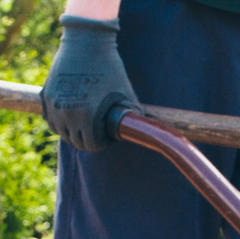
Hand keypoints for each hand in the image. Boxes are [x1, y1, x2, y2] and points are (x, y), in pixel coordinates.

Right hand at [41, 15, 140, 151]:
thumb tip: (144, 135)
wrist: (86, 41)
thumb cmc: (111, 69)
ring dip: (72, 132)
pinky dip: (59, 122)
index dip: (102, 143)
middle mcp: (67, 112)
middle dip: (88, 139)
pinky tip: (71, 118)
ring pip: (61, 132)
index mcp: (87, 116)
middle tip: (98, 129)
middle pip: (75, 141)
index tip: (108, 134)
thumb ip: (133, 119)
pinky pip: (50, 119)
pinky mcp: (46, 94)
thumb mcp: (128, 97)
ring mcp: (54, 103)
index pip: (91, 145)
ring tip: (85, 123)